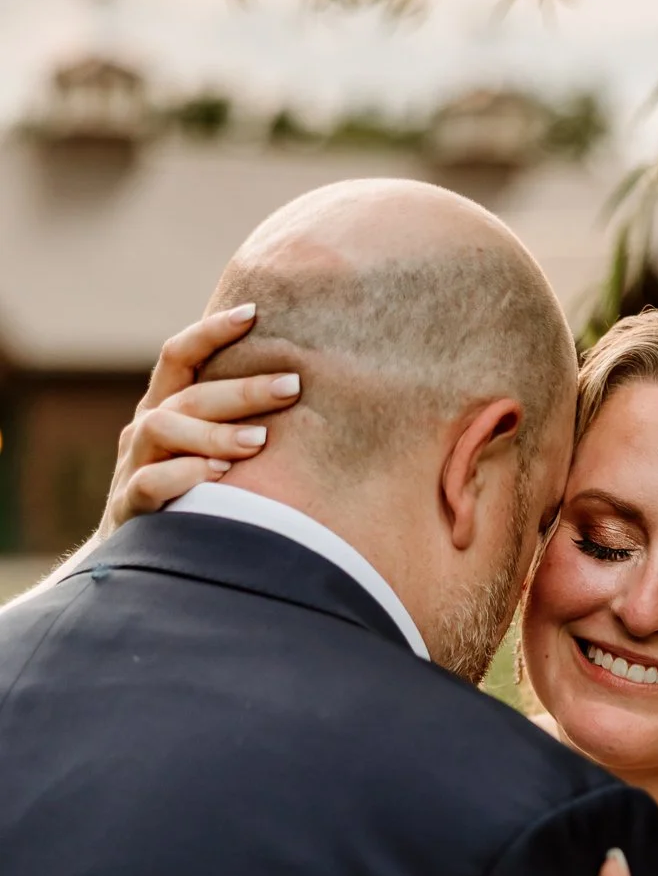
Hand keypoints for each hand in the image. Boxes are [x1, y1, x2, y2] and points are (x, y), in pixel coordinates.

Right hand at [99, 305, 302, 533]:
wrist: (139, 562)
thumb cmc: (191, 499)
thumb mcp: (208, 454)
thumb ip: (239, 426)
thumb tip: (307, 398)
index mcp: (164, 408)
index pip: (178, 356)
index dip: (210, 331)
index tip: (253, 313)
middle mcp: (145, 430)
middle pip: (189, 395)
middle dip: (241, 389)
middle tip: (291, 386)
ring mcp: (133, 466)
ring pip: (163, 430)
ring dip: (214, 432)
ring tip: (260, 441)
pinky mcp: (130, 507)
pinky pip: (150, 483)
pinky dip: (184, 476)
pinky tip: (218, 476)